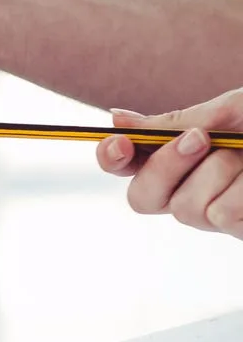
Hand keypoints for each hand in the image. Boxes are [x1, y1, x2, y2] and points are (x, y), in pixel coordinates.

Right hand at [98, 89, 242, 239]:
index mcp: (177, 160)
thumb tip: (115, 118)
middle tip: (201, 138)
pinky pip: (223, 216)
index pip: (124, 166)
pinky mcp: (238, 230)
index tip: (120, 143)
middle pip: (142, 198)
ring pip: (186, 208)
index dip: (111, 158)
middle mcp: (189, 191)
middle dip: (165, 166)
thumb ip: (173, 123)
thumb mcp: (225, 112)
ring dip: (223, 172)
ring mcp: (214, 217)